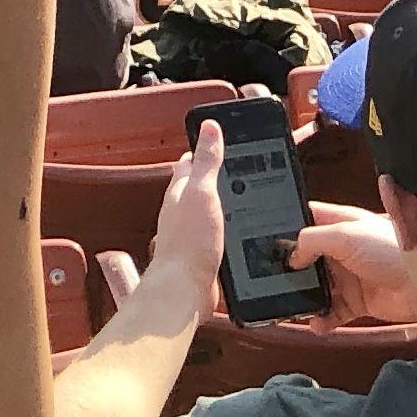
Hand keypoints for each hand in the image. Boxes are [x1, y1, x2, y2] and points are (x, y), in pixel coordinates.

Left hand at [144, 122, 227, 311]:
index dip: (202, 151)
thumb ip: (207, 162)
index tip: (214, 139)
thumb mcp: (204, 193)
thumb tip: (209, 126)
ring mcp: (190, 235)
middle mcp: (181, 212)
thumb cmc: (189, 243)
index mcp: (180, 192)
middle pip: (195, 188)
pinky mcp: (200, 256)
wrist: (184, 290)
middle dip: (209, 177)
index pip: (189, 164)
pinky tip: (233, 232)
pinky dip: (222, 229)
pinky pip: (212, 235)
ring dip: (217, 204)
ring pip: (204, 212)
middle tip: (229, 166)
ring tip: (235, 197)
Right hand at [281, 202, 416, 328]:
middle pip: (308, 257)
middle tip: (269, 280)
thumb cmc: (391, 249)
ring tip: (289, 307)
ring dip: (304, 297)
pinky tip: (316, 323)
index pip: (307, 218)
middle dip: (291, 269)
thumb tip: (291, 256)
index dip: (286, 226)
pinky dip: (322, 319)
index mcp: (340, 223)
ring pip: (317, 287)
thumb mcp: (347, 235)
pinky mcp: (358, 302)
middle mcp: (342, 249)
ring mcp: (350, 276)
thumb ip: (313, 240)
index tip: (263, 238)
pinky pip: (333, 312)